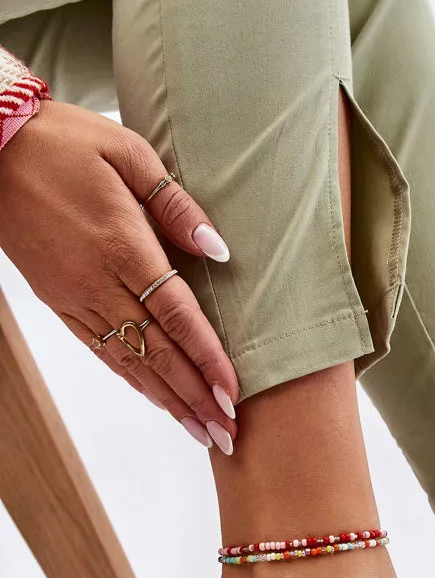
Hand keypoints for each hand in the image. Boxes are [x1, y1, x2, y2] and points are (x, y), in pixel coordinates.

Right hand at [0, 99, 237, 451]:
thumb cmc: (64, 142)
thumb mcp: (128, 152)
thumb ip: (176, 204)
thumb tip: (218, 250)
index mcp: (121, 244)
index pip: (176, 315)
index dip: (207, 358)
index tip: (233, 394)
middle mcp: (97, 281)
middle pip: (157, 351)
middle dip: (195, 397)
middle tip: (228, 435)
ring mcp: (74, 296)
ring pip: (129, 361)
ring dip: (168, 400)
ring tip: (201, 431)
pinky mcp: (57, 301)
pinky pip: (100, 350)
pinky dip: (132, 379)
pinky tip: (156, 398)